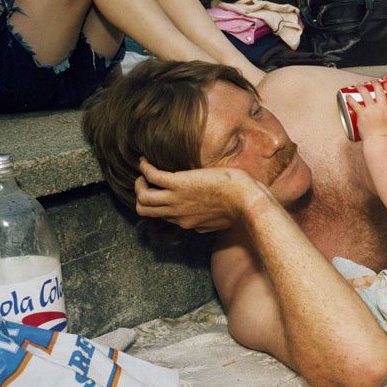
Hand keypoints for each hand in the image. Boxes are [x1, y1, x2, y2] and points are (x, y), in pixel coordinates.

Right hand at [134, 158, 268, 231]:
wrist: (247, 202)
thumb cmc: (240, 208)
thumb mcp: (217, 223)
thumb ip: (205, 224)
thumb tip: (199, 225)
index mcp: (186, 221)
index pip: (162, 216)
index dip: (158, 204)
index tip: (159, 192)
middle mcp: (177, 214)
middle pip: (145, 210)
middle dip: (141, 195)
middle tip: (146, 182)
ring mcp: (177, 199)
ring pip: (142, 197)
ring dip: (140, 183)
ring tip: (145, 171)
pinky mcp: (180, 183)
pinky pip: (152, 176)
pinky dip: (145, 167)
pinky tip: (147, 160)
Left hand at [347, 81, 386, 140]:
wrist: (380, 142)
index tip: (386, 84)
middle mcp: (382, 107)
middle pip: (379, 91)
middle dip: (375, 84)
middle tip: (373, 82)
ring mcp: (372, 110)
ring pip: (366, 94)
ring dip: (362, 88)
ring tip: (360, 85)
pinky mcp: (362, 114)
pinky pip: (355, 104)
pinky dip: (350, 99)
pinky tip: (347, 96)